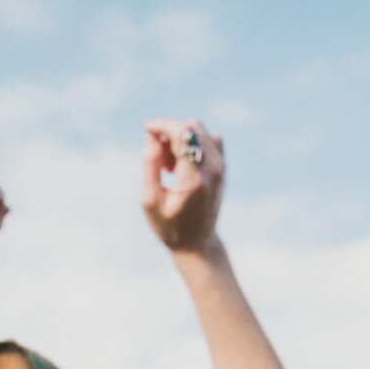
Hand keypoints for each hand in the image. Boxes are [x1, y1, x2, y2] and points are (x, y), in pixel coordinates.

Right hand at [141, 117, 224, 254]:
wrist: (197, 243)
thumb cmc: (169, 226)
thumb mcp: (149, 201)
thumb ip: (149, 167)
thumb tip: (153, 137)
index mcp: (193, 180)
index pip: (183, 133)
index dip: (163, 125)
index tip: (147, 130)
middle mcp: (212, 169)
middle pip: (190, 127)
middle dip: (168, 133)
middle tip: (157, 159)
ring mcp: (221, 167)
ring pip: (198, 130)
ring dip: (178, 139)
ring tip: (168, 166)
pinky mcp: (223, 166)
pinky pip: (209, 138)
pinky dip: (192, 142)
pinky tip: (182, 164)